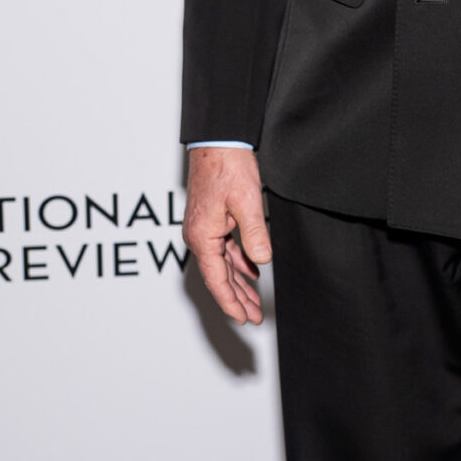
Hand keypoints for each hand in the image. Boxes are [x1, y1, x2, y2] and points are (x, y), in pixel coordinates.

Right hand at [183, 145, 271, 324]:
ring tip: (254, 303)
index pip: (216, 279)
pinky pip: (224, 250)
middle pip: (218, 277)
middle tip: (253, 318)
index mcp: (202, 236)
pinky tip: (252, 272)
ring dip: (239, 284)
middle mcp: (199, 236)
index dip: (231, 302)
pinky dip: (238, 264)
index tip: (243, 319)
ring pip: (222, 266)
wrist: (217, 142)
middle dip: (237, 299)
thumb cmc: (227, 166)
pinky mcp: (212, 221)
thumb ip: (254, 234)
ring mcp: (204, 229)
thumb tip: (262, 261)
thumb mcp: (247, 202)